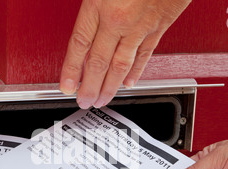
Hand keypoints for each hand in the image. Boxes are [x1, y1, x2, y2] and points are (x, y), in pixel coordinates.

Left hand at [59, 0, 191, 108]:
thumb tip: (83, 9)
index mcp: (101, 3)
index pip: (80, 44)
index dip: (72, 69)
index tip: (67, 86)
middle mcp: (120, 19)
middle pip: (100, 62)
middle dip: (91, 86)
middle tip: (85, 100)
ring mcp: (141, 25)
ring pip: (122, 64)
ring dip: (111, 85)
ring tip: (103, 98)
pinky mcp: (160, 25)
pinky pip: (146, 53)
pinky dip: (137, 70)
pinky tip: (129, 82)